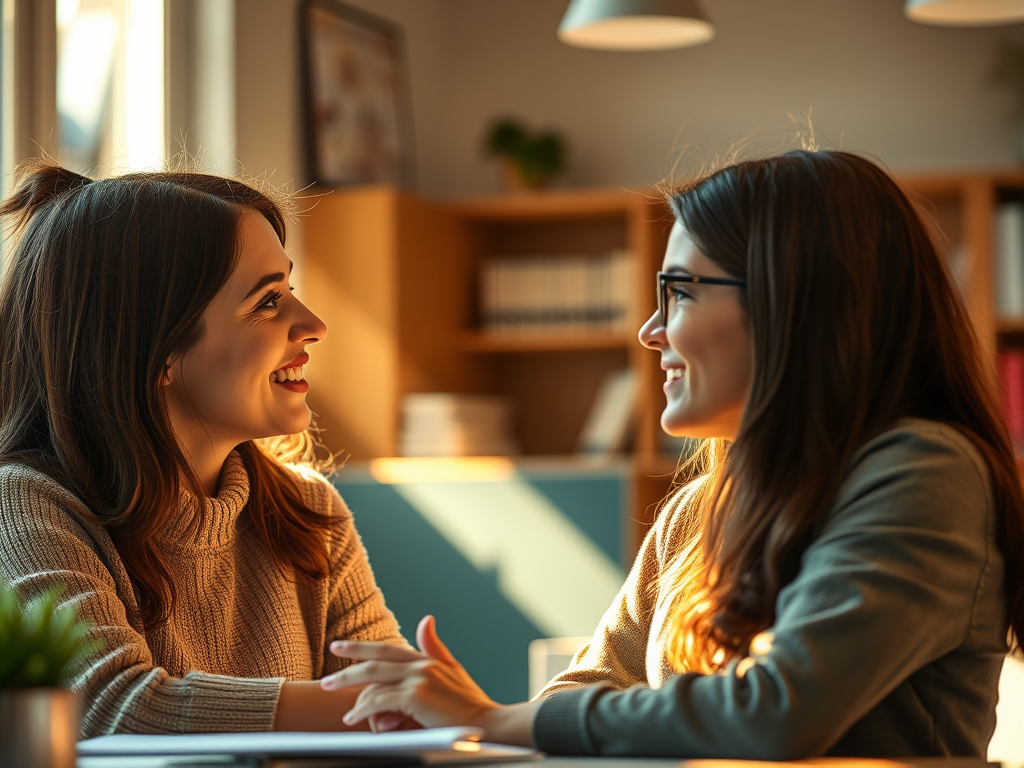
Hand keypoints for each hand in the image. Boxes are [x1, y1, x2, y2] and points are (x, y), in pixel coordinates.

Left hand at [321, 615, 499, 730]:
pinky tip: (353, 718)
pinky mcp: (416, 697)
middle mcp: (421, 665)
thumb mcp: (453, 670)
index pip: (388, 648)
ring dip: (351, 693)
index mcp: (427, 660)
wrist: (489, 724)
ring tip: (339, 705)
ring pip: (373, 679)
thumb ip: (435, 648)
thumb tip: (425, 619)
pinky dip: (362, 710)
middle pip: (375, 660)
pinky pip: (379, 701)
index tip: (341, 646)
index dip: (362, 647)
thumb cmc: (471, 705)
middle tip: (325, 677)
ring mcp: (419, 679)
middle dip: (346, 665)